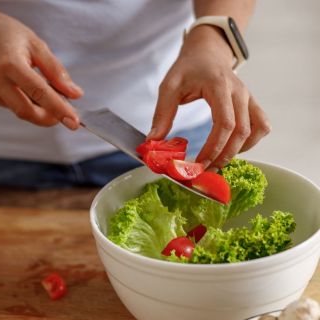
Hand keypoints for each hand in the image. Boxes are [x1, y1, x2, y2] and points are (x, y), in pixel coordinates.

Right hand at [0, 9, 82, 129]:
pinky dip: (28, 103)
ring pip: (21, 111)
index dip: (58, 109)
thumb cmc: (10, 35)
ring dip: (40, 110)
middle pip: (27, 111)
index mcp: (11, 64)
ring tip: (52, 96)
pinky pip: (13, 106)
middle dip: (49, 118)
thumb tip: (75, 95)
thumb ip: (56, 72)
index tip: (73, 122)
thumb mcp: (37, 45)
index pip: (39, 92)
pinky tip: (31, 91)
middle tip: (67, 116)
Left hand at [148, 26, 270, 167]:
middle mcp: (240, 92)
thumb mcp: (169, 86)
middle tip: (204, 171)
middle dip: (223, 155)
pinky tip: (231, 149)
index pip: (225, 123)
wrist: (207, 53)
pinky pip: (261, 126)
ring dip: (238, 151)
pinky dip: (250, 142)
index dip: (214, 148)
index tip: (198, 164)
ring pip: (256, 130)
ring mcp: (249, 98)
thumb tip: (153, 141)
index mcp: (220, 86)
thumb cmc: (188, 68)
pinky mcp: (252, 104)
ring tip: (217, 163)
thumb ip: (162, 114)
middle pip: (241, 132)